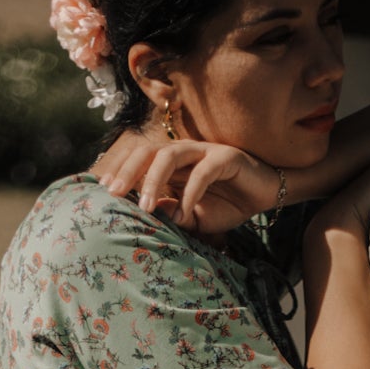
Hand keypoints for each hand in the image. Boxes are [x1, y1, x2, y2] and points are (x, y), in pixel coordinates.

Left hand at [93, 132, 283, 235]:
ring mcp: (205, 152)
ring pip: (170, 155)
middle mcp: (184, 152)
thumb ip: (172, 213)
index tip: (102, 190)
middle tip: (112, 194)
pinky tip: (184, 214)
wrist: (266, 195)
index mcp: (173, 163)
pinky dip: (191, 193)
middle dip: (128, 171)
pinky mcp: (226, 157)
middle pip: (147, 151)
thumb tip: (150, 213)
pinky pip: (203, 172)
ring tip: (145, 206)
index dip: (120, 170)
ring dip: (154, 180)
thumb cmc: (229, 204)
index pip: (139, 159)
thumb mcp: (194, 216)